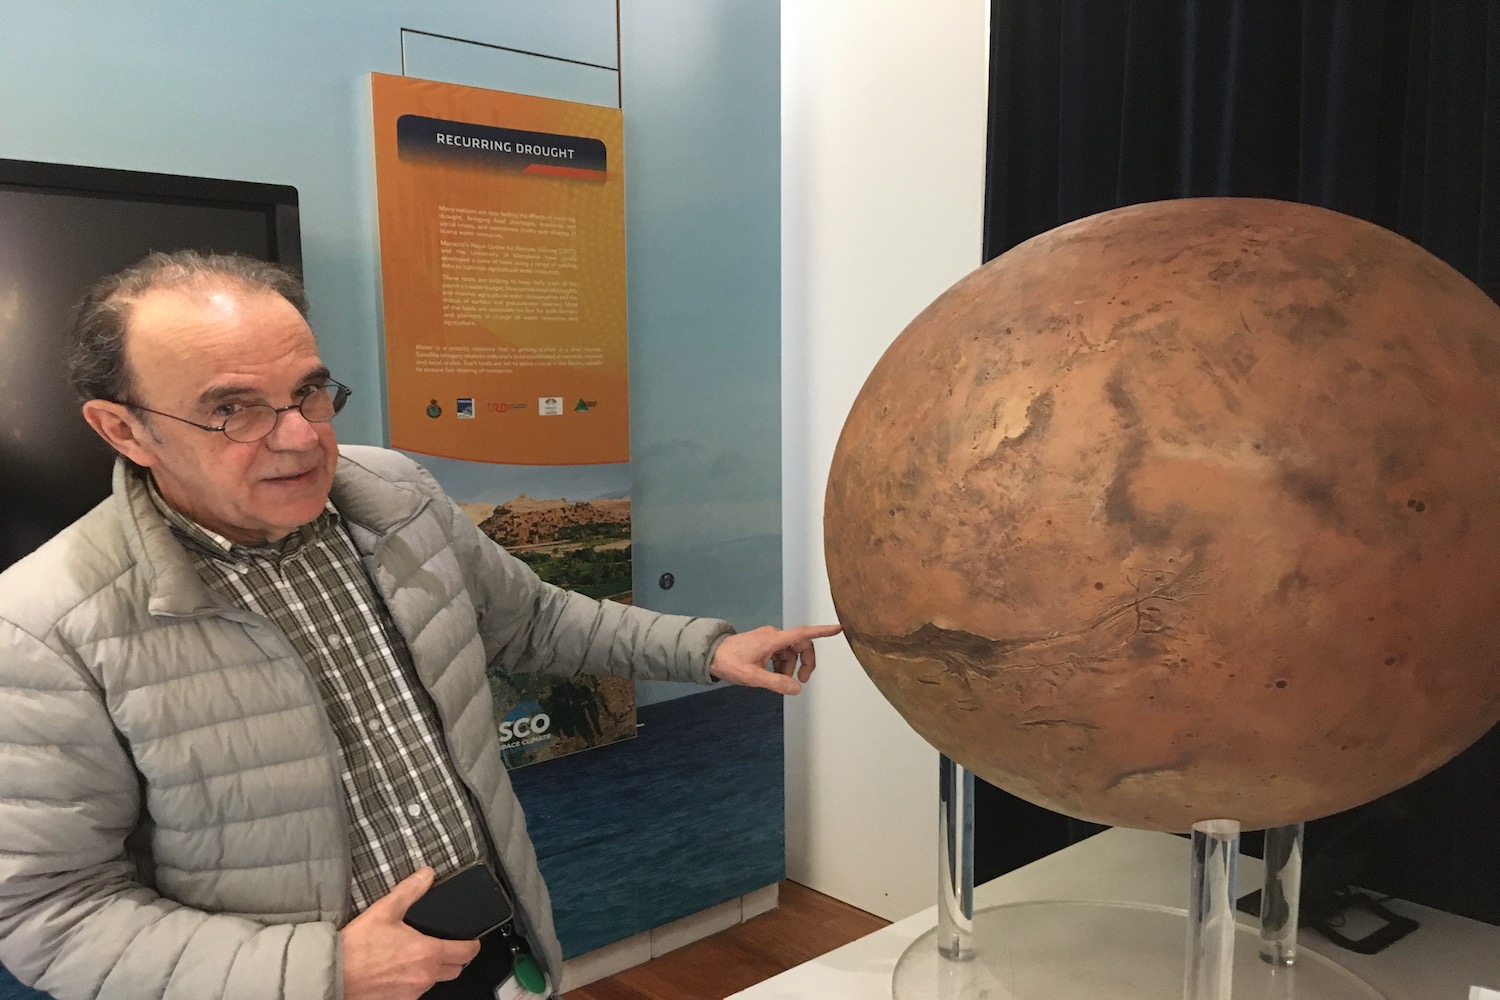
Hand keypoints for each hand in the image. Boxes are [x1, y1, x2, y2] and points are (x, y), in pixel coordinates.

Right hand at [340, 868, 480, 999]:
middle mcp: (424, 977)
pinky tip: (401, 970)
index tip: (471, 940)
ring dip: (433, 970)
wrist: (332, 974)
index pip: (466, 953)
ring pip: (435, 982)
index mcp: (428, 953)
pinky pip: (415, 993)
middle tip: (448, 946)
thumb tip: (426, 875)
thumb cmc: (356, 946)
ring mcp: (411, 993)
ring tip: (419, 956)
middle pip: (455, 970)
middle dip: (456, 958)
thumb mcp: (385, 909)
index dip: (472, 945)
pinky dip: (414, 982)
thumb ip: (410, 890)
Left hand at [709, 624, 842, 694]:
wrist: (710, 655)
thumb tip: (797, 688)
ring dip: (790, 667)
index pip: (803, 634)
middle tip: (800, 681)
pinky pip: (781, 653)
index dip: (822, 632)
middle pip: (800, 645)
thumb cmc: (729, 662)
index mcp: (773, 640)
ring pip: (790, 652)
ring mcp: (769, 639)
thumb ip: (776, 683)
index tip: (838, 629)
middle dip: (804, 663)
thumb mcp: (753, 677)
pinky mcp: (764, 644)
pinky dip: (782, 665)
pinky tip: (772, 675)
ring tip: (778, 681)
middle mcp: (774, 636)